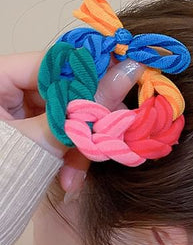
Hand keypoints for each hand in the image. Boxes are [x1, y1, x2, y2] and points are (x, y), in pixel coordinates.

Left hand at [0, 51, 144, 191]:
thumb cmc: (0, 169)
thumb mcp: (37, 140)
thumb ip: (80, 110)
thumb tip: (127, 73)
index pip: (52, 63)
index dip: (88, 77)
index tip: (119, 90)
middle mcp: (8, 90)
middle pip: (64, 93)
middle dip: (84, 125)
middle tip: (107, 139)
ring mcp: (20, 114)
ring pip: (66, 119)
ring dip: (77, 151)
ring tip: (74, 177)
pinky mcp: (31, 133)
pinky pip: (59, 137)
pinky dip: (67, 159)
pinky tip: (68, 181)